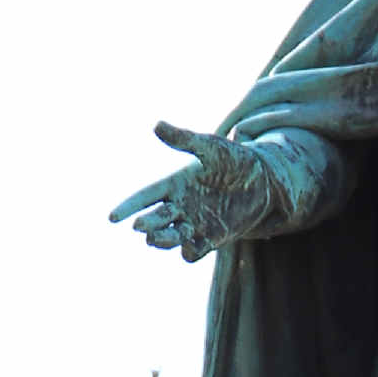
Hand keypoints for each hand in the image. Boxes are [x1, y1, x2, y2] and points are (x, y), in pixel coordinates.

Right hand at [124, 122, 279, 262]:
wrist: (265, 180)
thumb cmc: (236, 160)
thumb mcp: (210, 147)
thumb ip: (183, 140)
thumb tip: (156, 125)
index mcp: (176, 184)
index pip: (146, 196)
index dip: (129, 206)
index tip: (112, 218)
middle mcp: (182, 206)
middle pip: (156, 219)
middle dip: (147, 224)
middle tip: (141, 226)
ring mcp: (196, 224)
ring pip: (171, 238)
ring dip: (163, 239)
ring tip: (155, 238)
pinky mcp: (213, 238)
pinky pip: (195, 251)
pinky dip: (190, 251)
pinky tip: (189, 246)